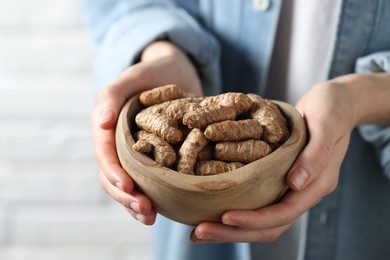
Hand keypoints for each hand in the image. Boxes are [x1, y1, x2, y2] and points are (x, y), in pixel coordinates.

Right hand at [92, 41, 202, 224]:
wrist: (177, 74)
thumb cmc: (154, 73)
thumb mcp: (134, 76)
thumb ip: (113, 94)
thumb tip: (100, 123)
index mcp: (109, 127)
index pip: (105, 154)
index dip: (114, 173)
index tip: (128, 187)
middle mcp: (119, 144)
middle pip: (114, 176)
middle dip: (126, 196)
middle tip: (145, 209)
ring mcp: (136, 154)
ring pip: (129, 185)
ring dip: (136, 205)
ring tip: (150, 217)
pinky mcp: (155, 160)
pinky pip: (148, 184)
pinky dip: (152, 199)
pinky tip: (159, 212)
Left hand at [190, 77, 356, 242]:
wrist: (333, 103)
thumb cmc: (331, 109)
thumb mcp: (327, 124)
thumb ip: (315, 155)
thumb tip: (294, 184)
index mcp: (317, 184)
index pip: (285, 213)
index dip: (255, 219)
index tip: (226, 217)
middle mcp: (303, 192)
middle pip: (269, 225)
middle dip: (234, 232)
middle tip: (200, 232)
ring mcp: (291, 188)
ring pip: (261, 220)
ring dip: (230, 229)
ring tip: (199, 230)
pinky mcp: (278, 180)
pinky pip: (257, 202)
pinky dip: (236, 210)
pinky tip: (212, 210)